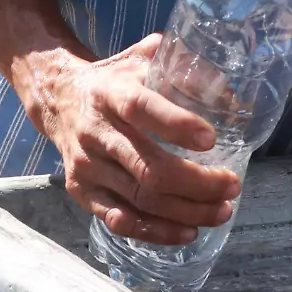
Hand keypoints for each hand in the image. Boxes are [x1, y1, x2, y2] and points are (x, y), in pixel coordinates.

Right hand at [27, 34, 241, 244]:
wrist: (58, 99)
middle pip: (148, 167)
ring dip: (187, 211)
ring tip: (222, 211)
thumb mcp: (140, 60)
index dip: (176, 125)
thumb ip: (181, 67)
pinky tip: (187, 231)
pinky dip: (157, 231)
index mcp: (111, 92)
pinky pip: (120, 220)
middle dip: (197, 183)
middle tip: (232, 186)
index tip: (211, 140)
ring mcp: (86, 165)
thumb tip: (232, 93)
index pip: (140, 108)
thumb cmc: (113, 80)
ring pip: (140, 198)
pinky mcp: (81, 191)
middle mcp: (95, 131)